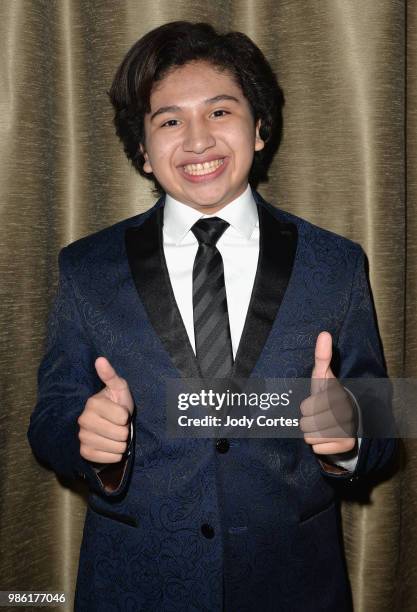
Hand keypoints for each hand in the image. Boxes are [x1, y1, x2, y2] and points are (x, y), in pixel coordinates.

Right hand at [77, 357, 133, 463]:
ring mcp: (82, 437)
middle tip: (119, 425)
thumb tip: (100, 359)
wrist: (108, 425)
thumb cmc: (117, 404)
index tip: (121, 413)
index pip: (122, 417)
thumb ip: (110, 375)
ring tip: (116, 435)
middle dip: (125, 431)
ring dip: (121, 443)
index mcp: (92, 403)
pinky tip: (111, 446)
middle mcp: (83, 420)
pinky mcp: (84, 452)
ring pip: (116, 447)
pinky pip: (107, 458)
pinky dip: (114, 454)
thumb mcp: (119, 388)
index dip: (126, 416)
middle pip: (120, 434)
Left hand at [300, 331, 356, 454]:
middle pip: (305, 423)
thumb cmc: (328, 395)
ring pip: (310, 437)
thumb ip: (322, 356)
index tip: (316, 402)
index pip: (305, 407)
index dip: (307, 405)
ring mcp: (347, 429)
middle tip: (319, 416)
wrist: (349, 418)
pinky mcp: (346, 445)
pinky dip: (320, 445)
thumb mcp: (323, 376)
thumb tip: (324, 333)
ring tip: (323, 425)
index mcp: (336, 395)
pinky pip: (317, 448)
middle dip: (308, 420)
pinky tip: (329, 437)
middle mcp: (344, 412)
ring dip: (312, 433)